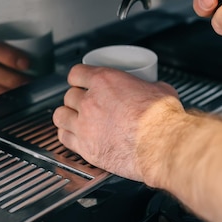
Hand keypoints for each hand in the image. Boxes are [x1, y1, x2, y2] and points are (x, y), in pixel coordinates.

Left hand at [53, 64, 180, 182]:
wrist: (160, 144)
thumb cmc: (161, 119)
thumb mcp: (160, 90)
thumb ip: (150, 87)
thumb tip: (154, 88)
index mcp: (105, 82)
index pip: (77, 73)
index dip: (79, 77)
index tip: (82, 81)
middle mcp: (90, 102)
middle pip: (69, 95)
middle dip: (76, 98)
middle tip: (85, 102)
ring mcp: (85, 125)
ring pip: (60, 116)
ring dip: (67, 115)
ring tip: (74, 118)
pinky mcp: (85, 148)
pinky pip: (64, 138)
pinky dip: (67, 135)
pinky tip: (74, 135)